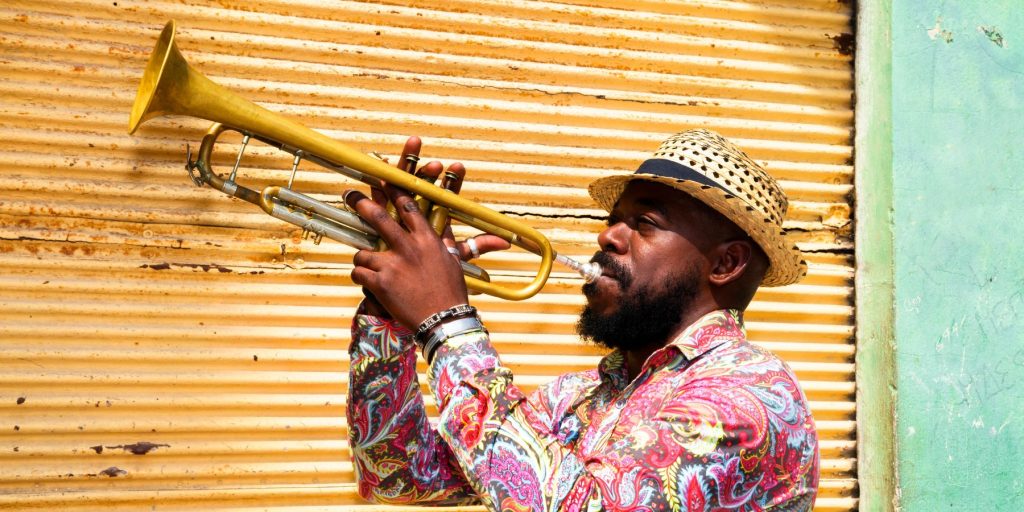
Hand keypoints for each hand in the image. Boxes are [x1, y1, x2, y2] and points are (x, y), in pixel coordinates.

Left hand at [346, 137, 508, 328]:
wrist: (444, 321)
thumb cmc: (451, 292)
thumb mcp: (455, 262)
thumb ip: (453, 243)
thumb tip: (491, 238)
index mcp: (427, 240)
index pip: (408, 207)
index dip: (394, 190)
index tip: (383, 177)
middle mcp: (409, 248)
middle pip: (379, 217)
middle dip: (362, 204)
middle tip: (350, 195)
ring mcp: (393, 264)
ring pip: (363, 251)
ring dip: (363, 258)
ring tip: (368, 266)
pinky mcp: (380, 283)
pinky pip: (358, 272)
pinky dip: (360, 277)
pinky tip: (367, 283)